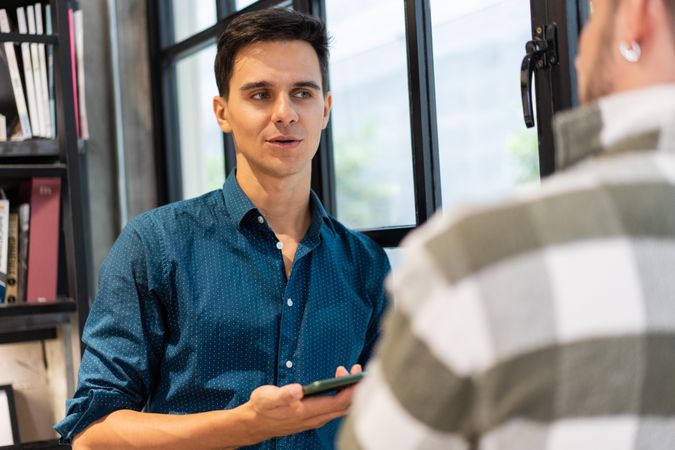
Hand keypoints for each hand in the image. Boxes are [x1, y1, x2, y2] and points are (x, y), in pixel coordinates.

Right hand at [241, 364, 362, 440]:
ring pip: (340, 408)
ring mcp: (315, 419)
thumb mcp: (267, 398)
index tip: (354, 373)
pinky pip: (334, 409)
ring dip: (348, 391)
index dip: (349, 389)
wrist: (255, 423)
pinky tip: (339, 383)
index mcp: (306, 412)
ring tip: (348, 372)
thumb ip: (283, 395)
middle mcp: (315, 418)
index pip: (337, 402)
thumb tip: (297, 390)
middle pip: (344, 406)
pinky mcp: (313, 417)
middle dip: (354, 388)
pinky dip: (341, 395)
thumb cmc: (262, 408)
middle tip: (356, 369)